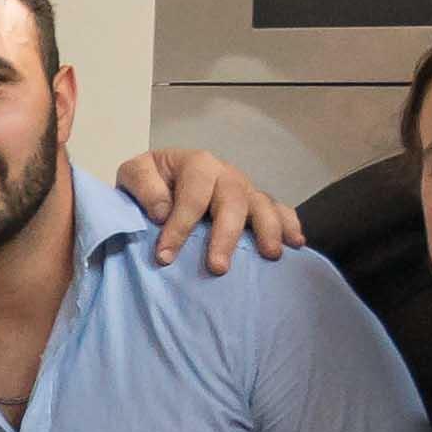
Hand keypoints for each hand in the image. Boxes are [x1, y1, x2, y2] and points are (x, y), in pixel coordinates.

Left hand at [113, 149, 299, 273]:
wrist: (160, 180)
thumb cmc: (149, 182)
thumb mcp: (134, 175)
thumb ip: (143, 187)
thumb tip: (162, 211)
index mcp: (196, 163)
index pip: (192, 195)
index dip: (179, 226)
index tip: (165, 257)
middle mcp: (225, 173)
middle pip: (233, 200)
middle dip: (226, 235)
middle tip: (218, 268)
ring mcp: (244, 188)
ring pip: (262, 204)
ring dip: (268, 230)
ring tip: (270, 255)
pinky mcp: (254, 202)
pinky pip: (278, 209)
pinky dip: (289, 224)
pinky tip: (296, 243)